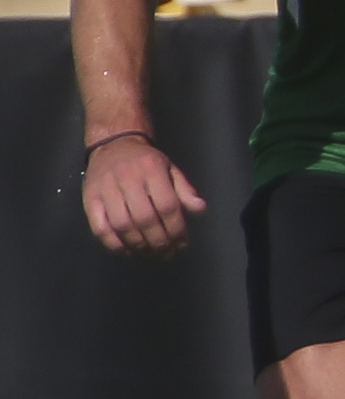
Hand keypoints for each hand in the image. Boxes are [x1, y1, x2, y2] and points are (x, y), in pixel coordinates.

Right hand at [84, 131, 204, 257]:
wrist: (113, 144)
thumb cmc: (146, 161)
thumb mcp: (170, 169)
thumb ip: (185, 190)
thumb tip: (200, 209)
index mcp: (152, 169)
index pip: (167, 206)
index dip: (176, 228)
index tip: (182, 243)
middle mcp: (127, 178)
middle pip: (145, 218)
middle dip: (159, 241)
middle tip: (166, 252)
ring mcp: (105, 189)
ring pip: (122, 225)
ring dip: (138, 245)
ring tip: (149, 253)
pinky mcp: (89, 198)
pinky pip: (99, 227)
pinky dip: (113, 244)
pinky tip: (126, 250)